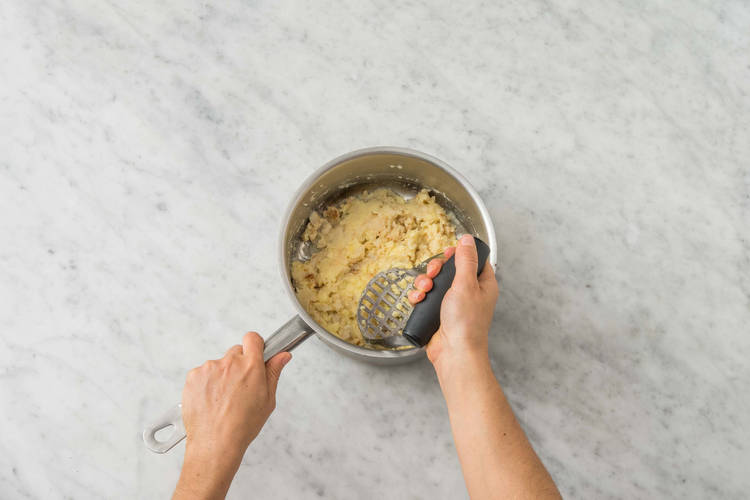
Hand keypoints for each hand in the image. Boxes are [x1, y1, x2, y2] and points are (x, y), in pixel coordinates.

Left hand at [173, 333, 290, 499]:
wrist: (215, 443)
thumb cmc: (242, 425)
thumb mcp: (267, 400)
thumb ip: (274, 372)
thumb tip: (282, 355)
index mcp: (250, 366)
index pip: (253, 338)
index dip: (255, 346)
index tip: (255, 356)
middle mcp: (229, 363)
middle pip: (236, 352)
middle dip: (239, 365)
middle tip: (240, 387)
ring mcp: (209, 368)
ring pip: (219, 364)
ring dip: (222, 376)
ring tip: (224, 400)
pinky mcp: (193, 376)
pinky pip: (203, 373)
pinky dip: (206, 383)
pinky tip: (212, 400)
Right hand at [413, 234, 497, 367]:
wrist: (454, 353)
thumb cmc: (466, 323)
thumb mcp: (466, 284)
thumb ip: (465, 260)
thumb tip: (467, 240)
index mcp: (483, 285)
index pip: (473, 261)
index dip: (459, 255)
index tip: (449, 254)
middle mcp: (469, 293)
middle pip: (449, 270)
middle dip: (436, 269)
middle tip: (433, 274)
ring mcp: (453, 304)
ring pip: (435, 283)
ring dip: (425, 282)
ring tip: (424, 290)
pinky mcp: (438, 314)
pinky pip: (425, 298)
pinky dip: (419, 296)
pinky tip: (418, 300)